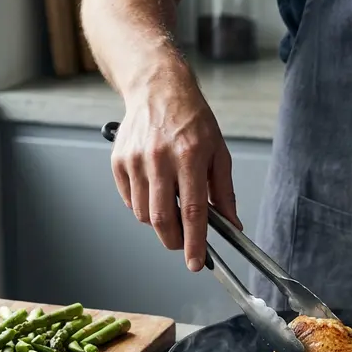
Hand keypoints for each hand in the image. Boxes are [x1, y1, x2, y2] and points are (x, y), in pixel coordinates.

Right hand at [111, 72, 241, 271]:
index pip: (193, 211)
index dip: (194, 242)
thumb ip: (225, 192)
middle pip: (162, 219)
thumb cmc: (192, 119)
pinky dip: (142, 206)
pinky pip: (129, 200)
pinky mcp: (119, 162)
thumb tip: (232, 225)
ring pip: (142, 214)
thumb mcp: (219, 152)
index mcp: (190, 156)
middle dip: (174, 241)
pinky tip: (154, 191)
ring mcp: (135, 160)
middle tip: (183, 243)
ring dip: (158, 223)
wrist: (157, 89)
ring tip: (170, 205)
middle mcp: (160, 159)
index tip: (196, 263)